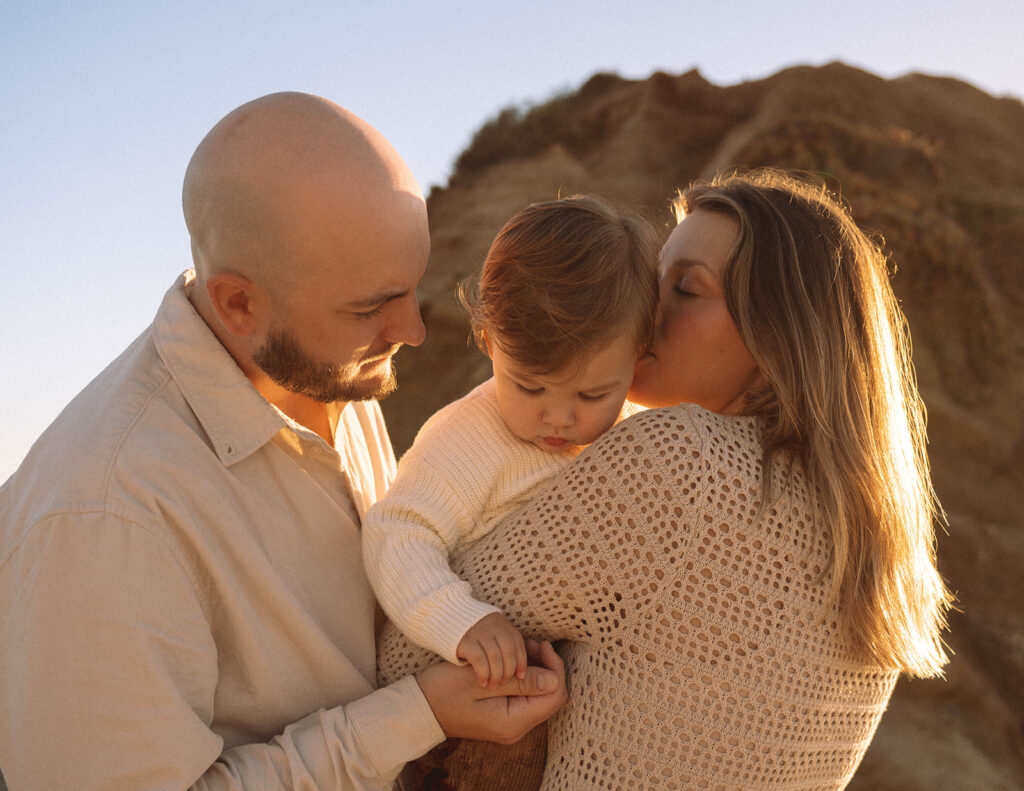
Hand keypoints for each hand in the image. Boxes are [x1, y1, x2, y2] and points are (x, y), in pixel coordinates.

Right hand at [416, 639, 567, 743]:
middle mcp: (515, 728)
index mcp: (512, 722)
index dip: (554, 667)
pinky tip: (512, 662)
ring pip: (539, 695)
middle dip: (546, 666)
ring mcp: (509, 725)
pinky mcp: (503, 718)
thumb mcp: (481, 681)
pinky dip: (524, 679)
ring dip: (535, 670)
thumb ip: (519, 683)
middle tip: (531, 642)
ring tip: (523, 648)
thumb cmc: (445, 691)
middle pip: (550, 696)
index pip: (555, 696)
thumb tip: (553, 679)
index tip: (540, 643)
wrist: (419, 708)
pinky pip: (525, 698)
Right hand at [456, 612, 527, 687]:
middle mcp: (493, 626)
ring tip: (493, 686)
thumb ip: (506, 647)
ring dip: (496, 674)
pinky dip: (483, 673)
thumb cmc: (473, 635)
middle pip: (508, 650)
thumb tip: (522, 671)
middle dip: (508, 670)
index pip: (518, 643)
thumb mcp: (493, 635)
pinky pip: (479, 660)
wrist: (445, 620)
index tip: (520, 676)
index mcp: (502, 624)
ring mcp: (479, 632)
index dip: (521, 661)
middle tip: (504, 683)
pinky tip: (482, 682)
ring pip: (495, 656)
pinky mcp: (465, 641)